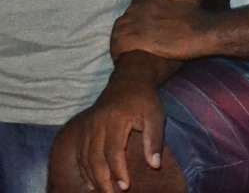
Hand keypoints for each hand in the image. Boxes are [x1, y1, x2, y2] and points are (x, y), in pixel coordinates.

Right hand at [74, 76, 165, 191]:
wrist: (129, 80)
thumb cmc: (145, 100)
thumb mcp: (156, 115)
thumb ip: (154, 140)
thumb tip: (154, 165)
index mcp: (115, 119)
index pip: (113, 151)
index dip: (118, 172)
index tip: (126, 187)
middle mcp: (97, 123)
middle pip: (94, 158)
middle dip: (103, 180)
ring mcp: (88, 125)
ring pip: (84, 157)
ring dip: (92, 178)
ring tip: (103, 192)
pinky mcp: (84, 127)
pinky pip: (79, 153)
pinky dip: (84, 170)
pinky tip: (91, 183)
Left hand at [111, 0, 210, 60]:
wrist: (205, 32)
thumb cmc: (199, 20)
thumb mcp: (186, 4)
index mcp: (153, 3)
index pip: (129, 13)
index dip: (126, 26)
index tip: (127, 37)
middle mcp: (145, 11)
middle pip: (120, 24)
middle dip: (117, 36)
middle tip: (120, 50)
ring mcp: (143, 24)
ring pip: (117, 34)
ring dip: (115, 45)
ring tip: (118, 56)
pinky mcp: (142, 39)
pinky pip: (121, 44)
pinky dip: (117, 51)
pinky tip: (119, 59)